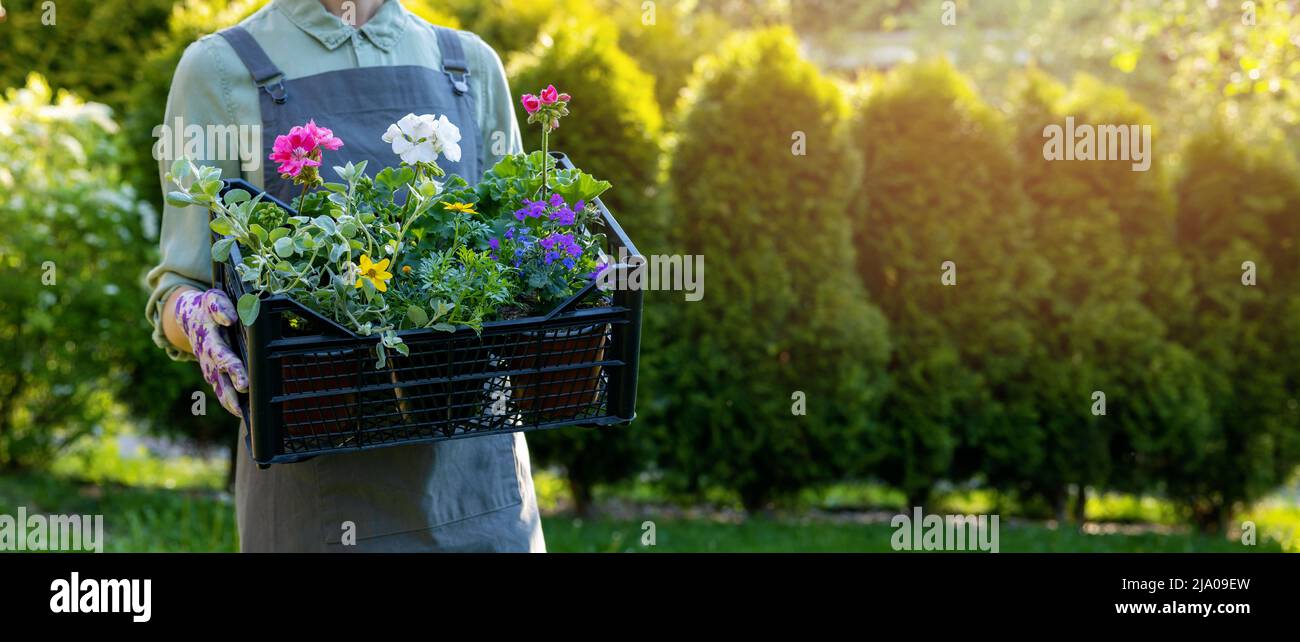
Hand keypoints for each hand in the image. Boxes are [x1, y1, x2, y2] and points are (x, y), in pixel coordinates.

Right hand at [174, 289, 247, 417]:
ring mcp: (208, 366)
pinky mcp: (211, 372)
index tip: (243, 383)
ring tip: (241, 414)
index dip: (233, 369)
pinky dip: (228, 402)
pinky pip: (219, 389)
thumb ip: (220, 306)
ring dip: (228, 401)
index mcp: (210, 339)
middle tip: (243, 406)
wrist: (188, 316)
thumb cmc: (206, 307)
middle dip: (231, 391)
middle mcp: (208, 357)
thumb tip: (230, 318)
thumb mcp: (212, 299)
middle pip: (220, 377)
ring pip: (218, 387)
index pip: (223, 356)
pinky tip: (240, 412)